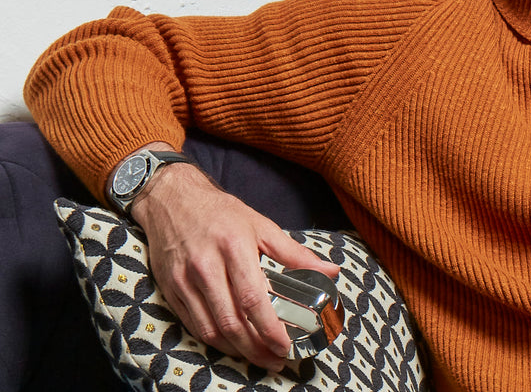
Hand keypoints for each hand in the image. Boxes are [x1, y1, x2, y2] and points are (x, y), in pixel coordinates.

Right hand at [129, 150, 339, 371]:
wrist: (172, 199)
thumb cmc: (222, 213)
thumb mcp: (262, 225)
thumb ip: (295, 253)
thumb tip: (331, 271)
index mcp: (234, 248)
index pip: (253, 298)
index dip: (270, 327)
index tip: (286, 346)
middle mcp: (206, 267)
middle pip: (231, 321)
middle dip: (256, 348)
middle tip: (276, 360)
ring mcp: (184, 281)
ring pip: (210, 329)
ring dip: (236, 351)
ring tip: (260, 358)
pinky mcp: (170, 289)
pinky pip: (192, 325)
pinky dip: (214, 341)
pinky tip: (233, 346)